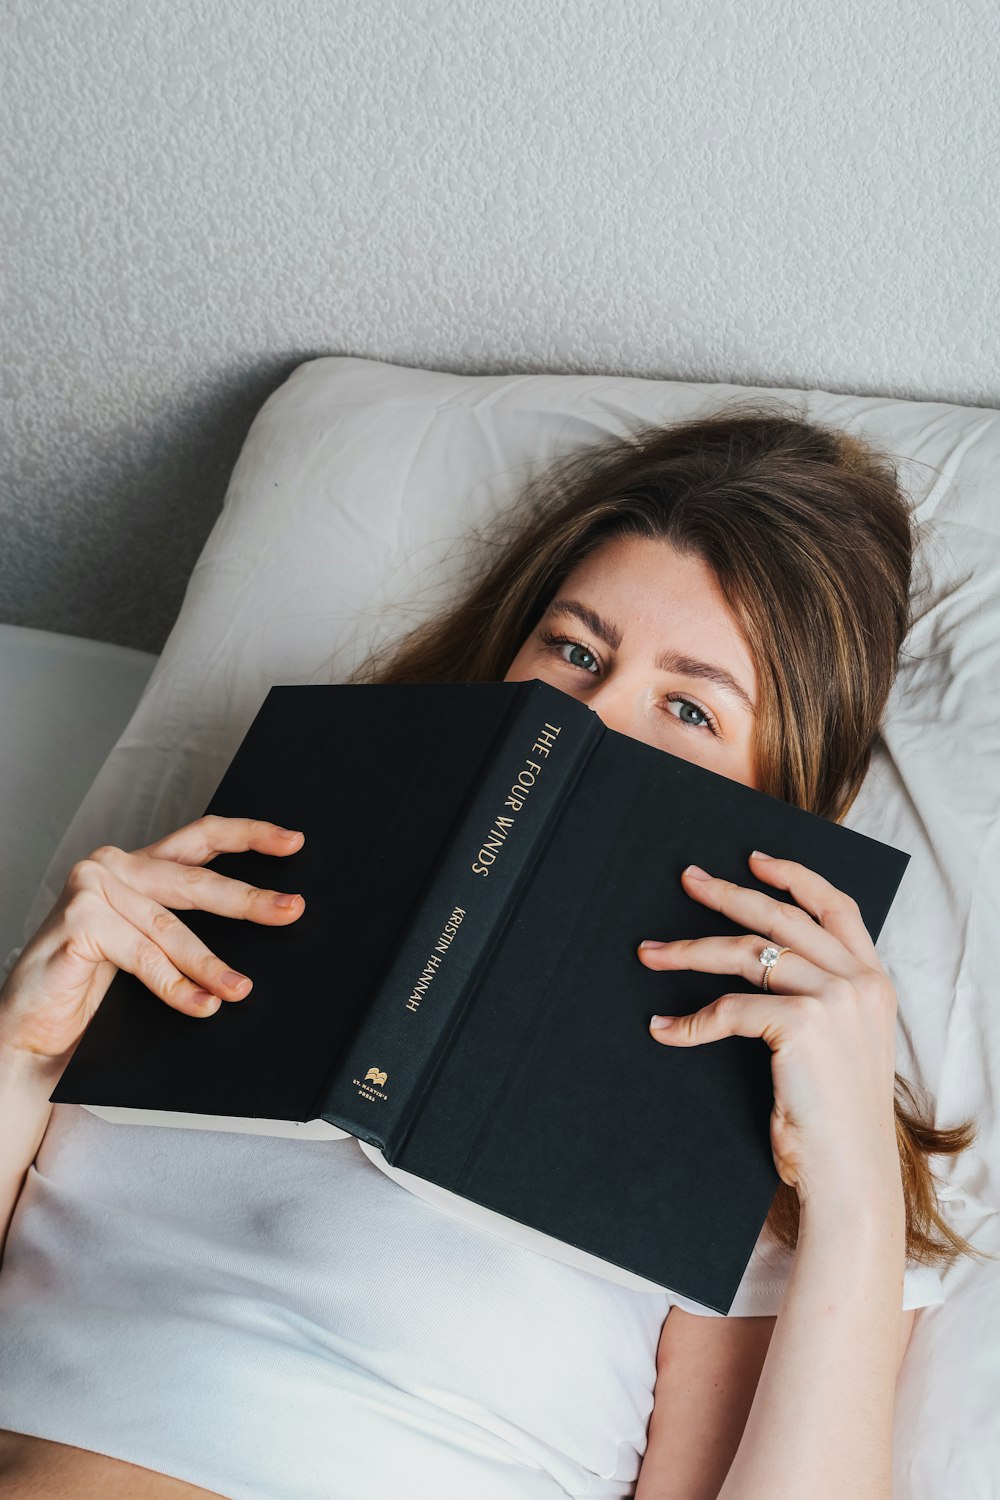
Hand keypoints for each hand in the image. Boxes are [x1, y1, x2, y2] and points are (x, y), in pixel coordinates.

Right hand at [0, 817, 305, 1066]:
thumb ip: (180, 926)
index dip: (248, 835)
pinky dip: (176, 986)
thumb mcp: (144, 944)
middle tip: (291, 909)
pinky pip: (145, 958)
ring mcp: (94, 890)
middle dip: (248, 899)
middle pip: (195, 881)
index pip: (200, 838)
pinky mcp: (81, 922)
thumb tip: (260, 919)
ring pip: (171, 928)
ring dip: (211, 964)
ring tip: (239, 989)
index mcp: (137, 865)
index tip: (292, 842)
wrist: (30, 1024)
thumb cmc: (89, 982)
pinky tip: (201, 1004)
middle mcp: (114, 868)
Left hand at [636, 851, 900, 1203]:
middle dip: (728, 895)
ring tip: (651, 952)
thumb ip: (820, 1000)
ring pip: (749, 953)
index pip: (837, 907)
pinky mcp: (803, 1024)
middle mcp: (860, 982)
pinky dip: (690, 1022)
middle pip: (781, 917)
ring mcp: (835, 999)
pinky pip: (730, 1009)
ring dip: (691, 950)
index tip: (754, 859)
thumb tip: (764, 965)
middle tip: (687, 879)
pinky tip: (664, 1031)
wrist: (849, 1173)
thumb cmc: (832, 1118)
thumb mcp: (840, 1046)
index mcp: (874, 981)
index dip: (795, 876)